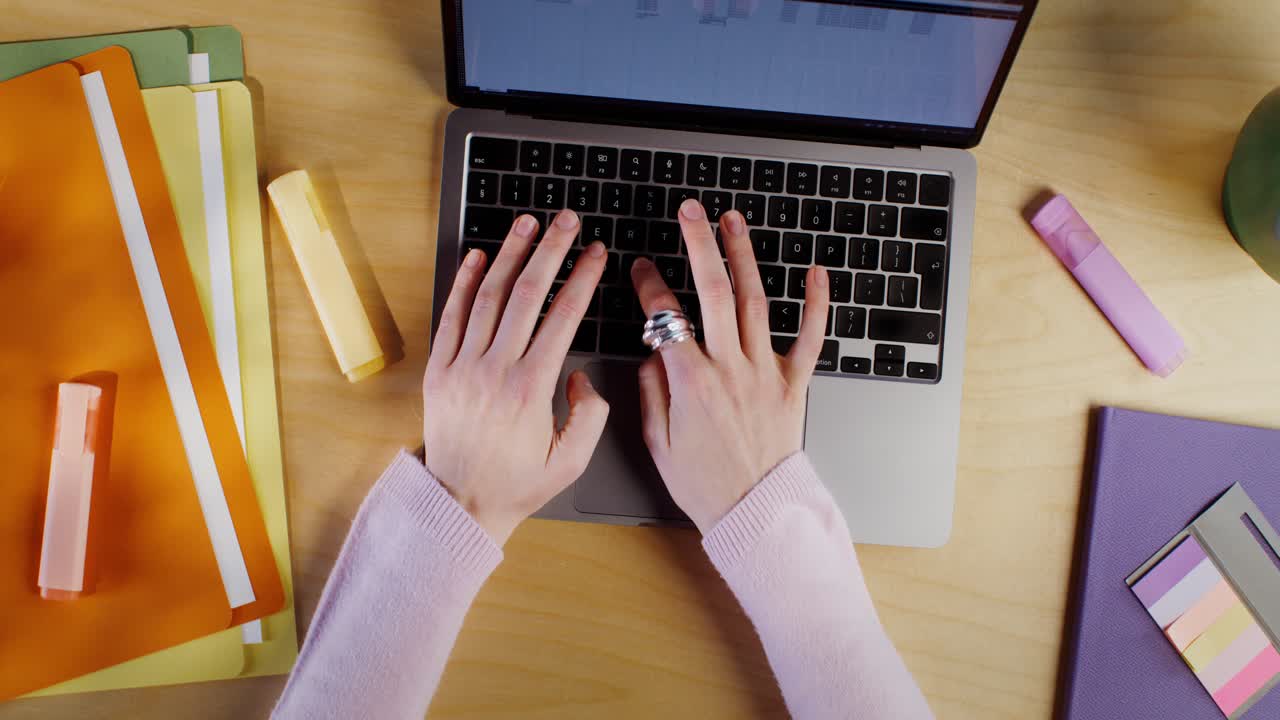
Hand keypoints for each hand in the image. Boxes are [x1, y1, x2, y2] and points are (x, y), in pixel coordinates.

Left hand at [422, 209, 609, 544]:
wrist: (458, 503)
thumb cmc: (517, 484)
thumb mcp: (571, 463)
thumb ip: (590, 416)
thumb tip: (581, 375)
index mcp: (531, 389)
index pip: (563, 317)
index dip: (582, 278)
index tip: (596, 253)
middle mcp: (495, 370)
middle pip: (527, 294)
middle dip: (550, 250)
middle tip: (565, 220)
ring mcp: (463, 367)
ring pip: (488, 297)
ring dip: (509, 255)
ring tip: (526, 224)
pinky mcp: (439, 371)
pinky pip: (452, 317)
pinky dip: (465, 283)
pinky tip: (480, 257)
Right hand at [632, 200, 828, 531]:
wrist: (754, 514)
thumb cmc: (704, 485)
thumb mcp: (657, 442)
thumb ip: (652, 392)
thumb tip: (650, 354)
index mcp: (692, 383)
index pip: (666, 318)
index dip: (650, 286)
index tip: (641, 267)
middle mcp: (730, 369)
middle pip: (712, 293)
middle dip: (699, 246)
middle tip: (690, 213)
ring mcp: (765, 373)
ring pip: (754, 302)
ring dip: (744, 257)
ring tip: (733, 223)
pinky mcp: (793, 385)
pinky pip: (809, 338)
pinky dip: (816, 304)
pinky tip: (816, 273)